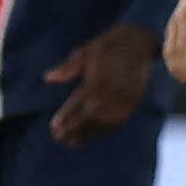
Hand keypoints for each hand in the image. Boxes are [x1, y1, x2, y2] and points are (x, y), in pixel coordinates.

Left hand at [45, 21, 160, 145]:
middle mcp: (112, 93)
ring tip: (71, 141)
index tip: (53, 127)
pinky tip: (91, 135)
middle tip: (57, 137)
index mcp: (98, 80)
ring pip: (103, 123)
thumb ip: (67, 67)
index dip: (66, 117)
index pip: (78, 104)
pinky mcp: (132, 103)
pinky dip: (103, 131)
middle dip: (73, 128)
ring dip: (87, 133)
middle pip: (89, 116)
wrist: (138, 44)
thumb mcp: (85, 51)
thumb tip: (47, 78)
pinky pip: (116, 122)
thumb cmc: (107, 46)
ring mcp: (124, 100)